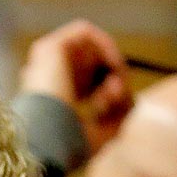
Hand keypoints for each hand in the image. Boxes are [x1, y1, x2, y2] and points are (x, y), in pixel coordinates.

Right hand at [19, 19, 131, 156]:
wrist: (47, 138)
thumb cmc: (71, 145)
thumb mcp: (104, 132)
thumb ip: (119, 113)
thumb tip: (132, 97)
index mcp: (52, 101)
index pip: (86, 85)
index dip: (108, 89)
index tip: (118, 103)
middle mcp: (46, 79)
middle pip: (90, 64)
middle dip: (111, 75)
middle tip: (121, 91)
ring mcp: (45, 62)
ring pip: (89, 48)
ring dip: (110, 60)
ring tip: (116, 82)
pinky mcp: (47, 48)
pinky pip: (83, 32)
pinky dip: (104, 44)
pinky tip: (112, 63)